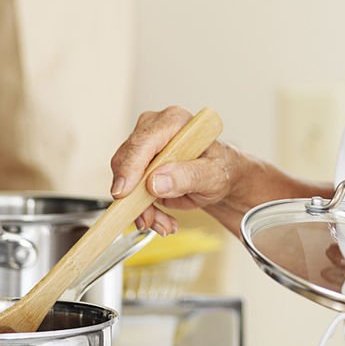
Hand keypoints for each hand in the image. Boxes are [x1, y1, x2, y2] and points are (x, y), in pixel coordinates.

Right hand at [109, 106, 237, 234]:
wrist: (220, 178)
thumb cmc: (220, 169)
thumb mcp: (213, 175)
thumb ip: (187, 176)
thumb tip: (155, 181)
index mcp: (175, 122)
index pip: (144, 142)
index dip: (130, 167)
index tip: (124, 192)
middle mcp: (154, 130)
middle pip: (127, 162)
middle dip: (136, 196)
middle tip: (152, 219)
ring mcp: (143, 148)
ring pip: (124, 181)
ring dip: (141, 209)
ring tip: (164, 223)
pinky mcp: (138, 167)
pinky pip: (128, 191)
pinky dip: (141, 210)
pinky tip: (160, 219)